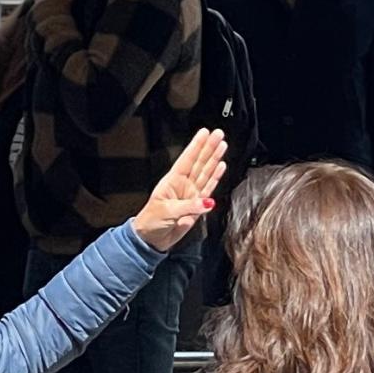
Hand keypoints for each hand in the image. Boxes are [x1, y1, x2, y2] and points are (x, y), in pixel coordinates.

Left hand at [132, 128, 230, 250]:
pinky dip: (215, 177)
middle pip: (199, 162)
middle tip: (218, 134)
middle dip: (209, 147)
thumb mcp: (167, 211)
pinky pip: (209, 188)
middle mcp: (183, 185)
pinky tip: (221, 167)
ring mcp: (191, 194)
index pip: (187, 159)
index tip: (204, 133)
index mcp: (172, 181)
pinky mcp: (197, 206)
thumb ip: (189, 206)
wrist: (151, 239)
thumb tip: (207, 202)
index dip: (196, 145)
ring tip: (222, 145)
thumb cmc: (151, 222)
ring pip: (206, 172)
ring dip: (214, 159)